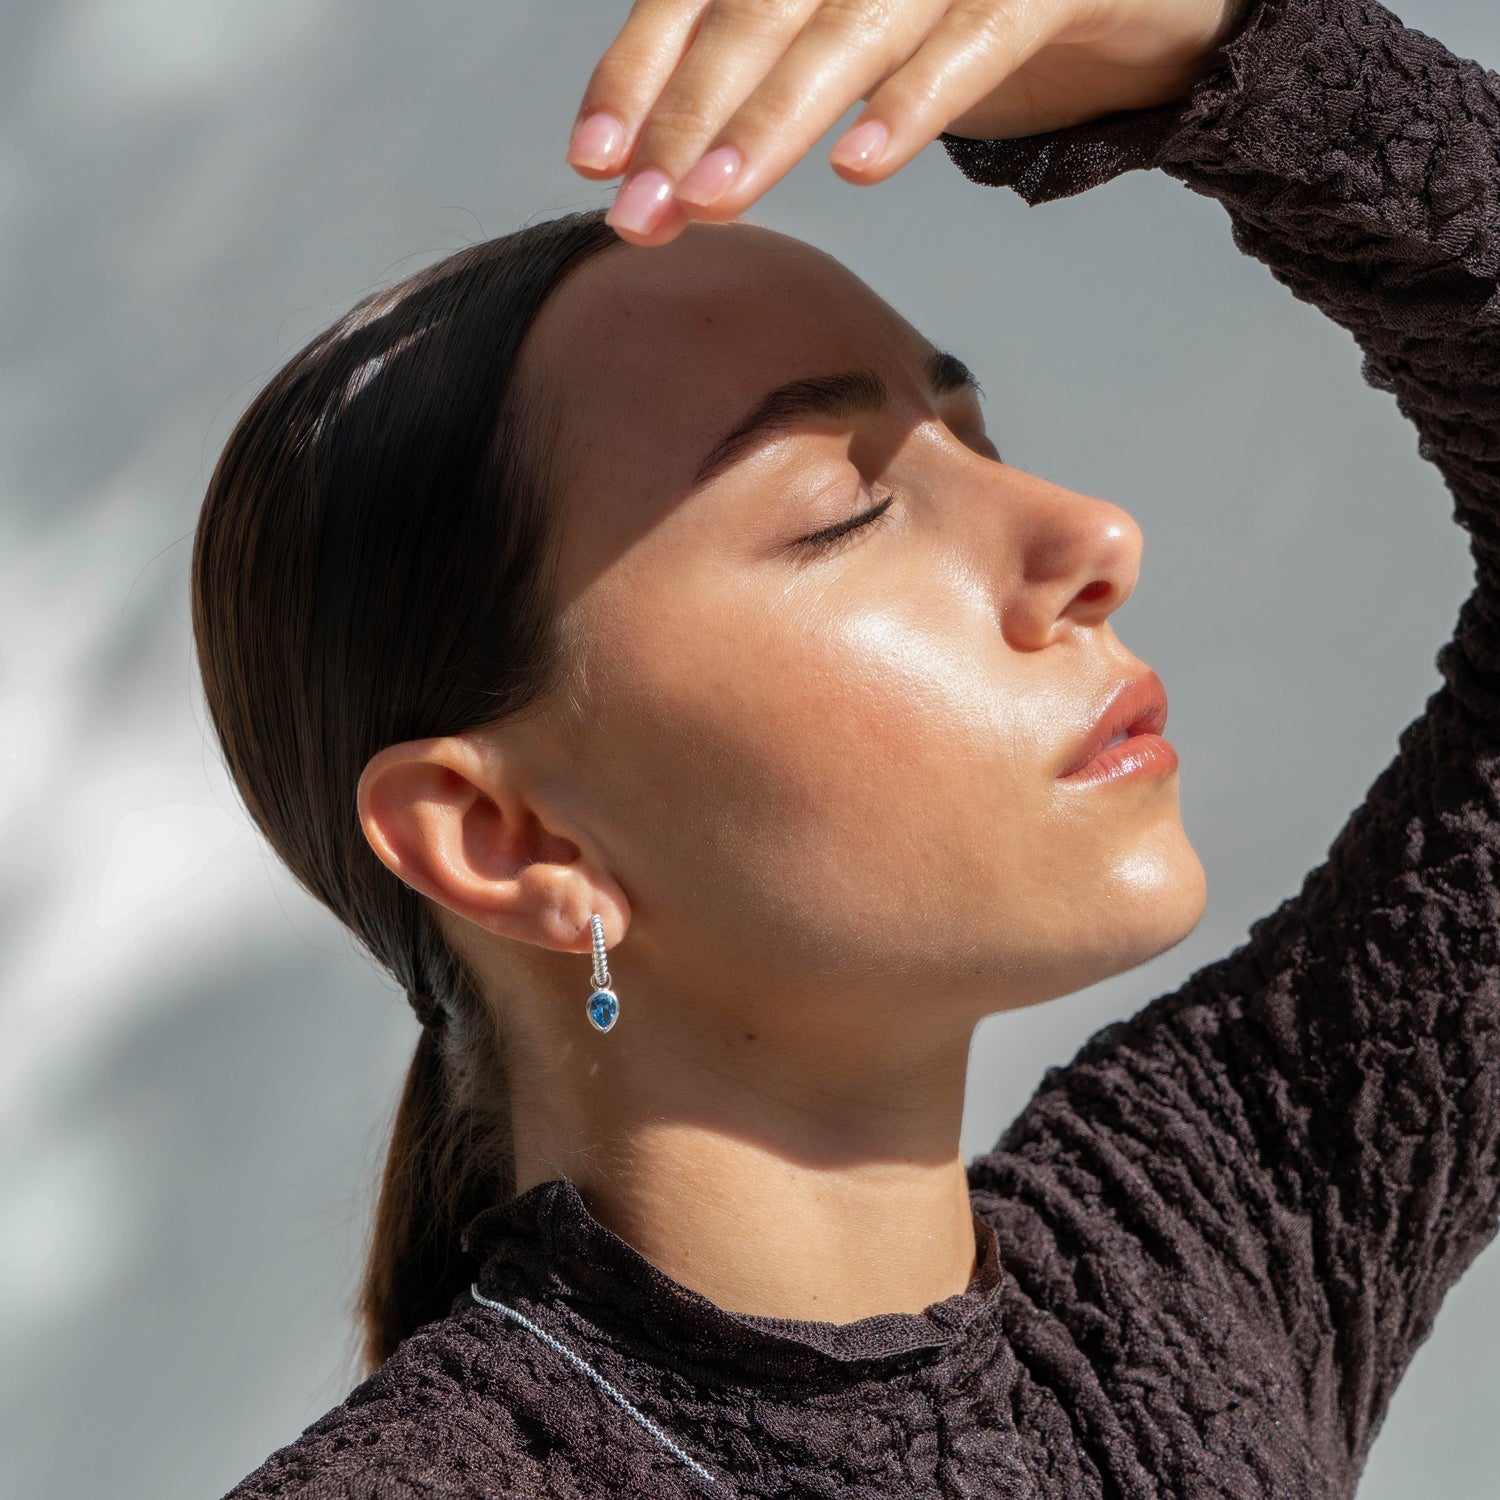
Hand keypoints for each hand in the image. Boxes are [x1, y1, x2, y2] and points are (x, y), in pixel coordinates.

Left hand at [565, 0, 1252, 245]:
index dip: (640, 70)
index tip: (596, 160)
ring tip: (716, 197)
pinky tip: (858, 166)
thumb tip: (655, 165)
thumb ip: (766, 64)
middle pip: (757, 6)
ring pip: (847, 24)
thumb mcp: (853, 28)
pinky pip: (972, 41)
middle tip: (644, 209)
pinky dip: (913, 103)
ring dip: (774, 117)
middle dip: (690, 113)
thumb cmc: (968, 15)